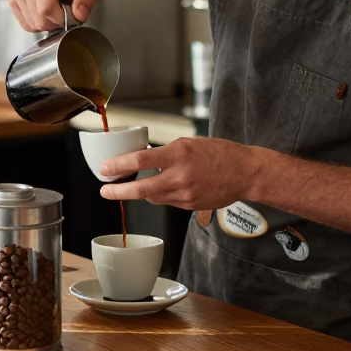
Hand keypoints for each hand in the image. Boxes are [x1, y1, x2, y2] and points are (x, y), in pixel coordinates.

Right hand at [8, 0, 99, 31]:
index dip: (61, 18)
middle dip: (55, 22)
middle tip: (63, 10)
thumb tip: (79, 15)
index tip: (70, 12)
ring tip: (54, 9)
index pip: (46, 9)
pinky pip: (25, 25)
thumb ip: (87, 0)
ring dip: (47, 23)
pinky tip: (44, 11)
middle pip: (39, 19)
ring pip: (32, 24)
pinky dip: (37, 24)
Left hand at [99, 138, 259, 210]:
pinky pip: (167, 201)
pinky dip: (159, 195)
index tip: (104, 168)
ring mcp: (185, 194)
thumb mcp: (189, 144)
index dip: (118, 166)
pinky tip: (161, 187)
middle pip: (141, 189)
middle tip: (104, 190)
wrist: (246, 172)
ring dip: (139, 192)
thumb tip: (143, 159)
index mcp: (178, 155)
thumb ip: (166, 153)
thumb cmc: (220, 153)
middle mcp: (180, 176)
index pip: (140, 160)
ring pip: (152, 197)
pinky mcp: (190, 206)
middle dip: (118, 191)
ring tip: (130, 185)